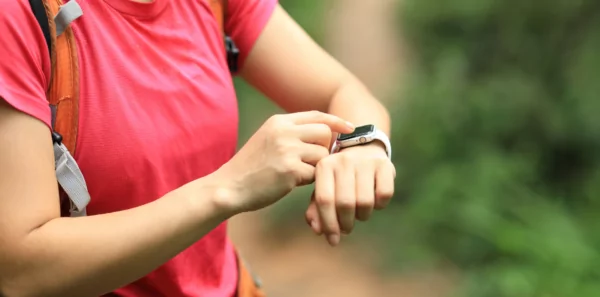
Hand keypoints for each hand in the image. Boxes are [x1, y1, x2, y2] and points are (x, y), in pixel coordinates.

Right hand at [214, 111, 354, 213]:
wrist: (229, 186)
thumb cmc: (251, 167)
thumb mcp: (268, 139)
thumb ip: (291, 133)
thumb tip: (326, 134)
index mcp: (279, 121)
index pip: (317, 115)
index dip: (336, 121)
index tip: (350, 128)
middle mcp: (284, 131)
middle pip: (324, 133)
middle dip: (324, 149)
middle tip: (312, 162)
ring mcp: (287, 150)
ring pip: (322, 155)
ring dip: (316, 167)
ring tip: (297, 173)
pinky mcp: (290, 171)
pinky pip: (315, 174)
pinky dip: (308, 181)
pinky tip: (291, 183)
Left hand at [305, 142, 394, 245]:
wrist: (362, 147)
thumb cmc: (339, 175)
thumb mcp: (324, 187)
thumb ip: (316, 209)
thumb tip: (317, 230)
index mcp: (324, 166)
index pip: (324, 200)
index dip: (328, 224)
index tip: (332, 240)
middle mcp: (344, 161)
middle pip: (345, 203)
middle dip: (346, 223)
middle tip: (346, 228)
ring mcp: (365, 162)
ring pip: (365, 202)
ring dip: (363, 216)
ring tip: (359, 213)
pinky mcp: (385, 165)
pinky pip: (384, 195)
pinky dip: (380, 205)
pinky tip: (374, 202)